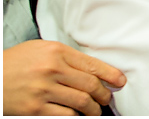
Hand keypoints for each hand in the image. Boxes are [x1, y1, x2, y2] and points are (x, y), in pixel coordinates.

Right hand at [3, 40, 125, 115]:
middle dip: (104, 94)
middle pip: (90, 84)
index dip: (111, 75)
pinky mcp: (34, 109)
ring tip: (95, 110)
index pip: (92, 65)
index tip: (120, 81)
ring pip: (81, 102)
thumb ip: (66, 57)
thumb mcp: (41, 49)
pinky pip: (64, 115)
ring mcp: (43, 90)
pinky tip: (77, 115)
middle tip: (107, 99)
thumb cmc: (16, 62)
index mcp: (56, 52)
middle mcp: (52, 70)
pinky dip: (75, 117)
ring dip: (93, 109)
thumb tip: (92, 68)